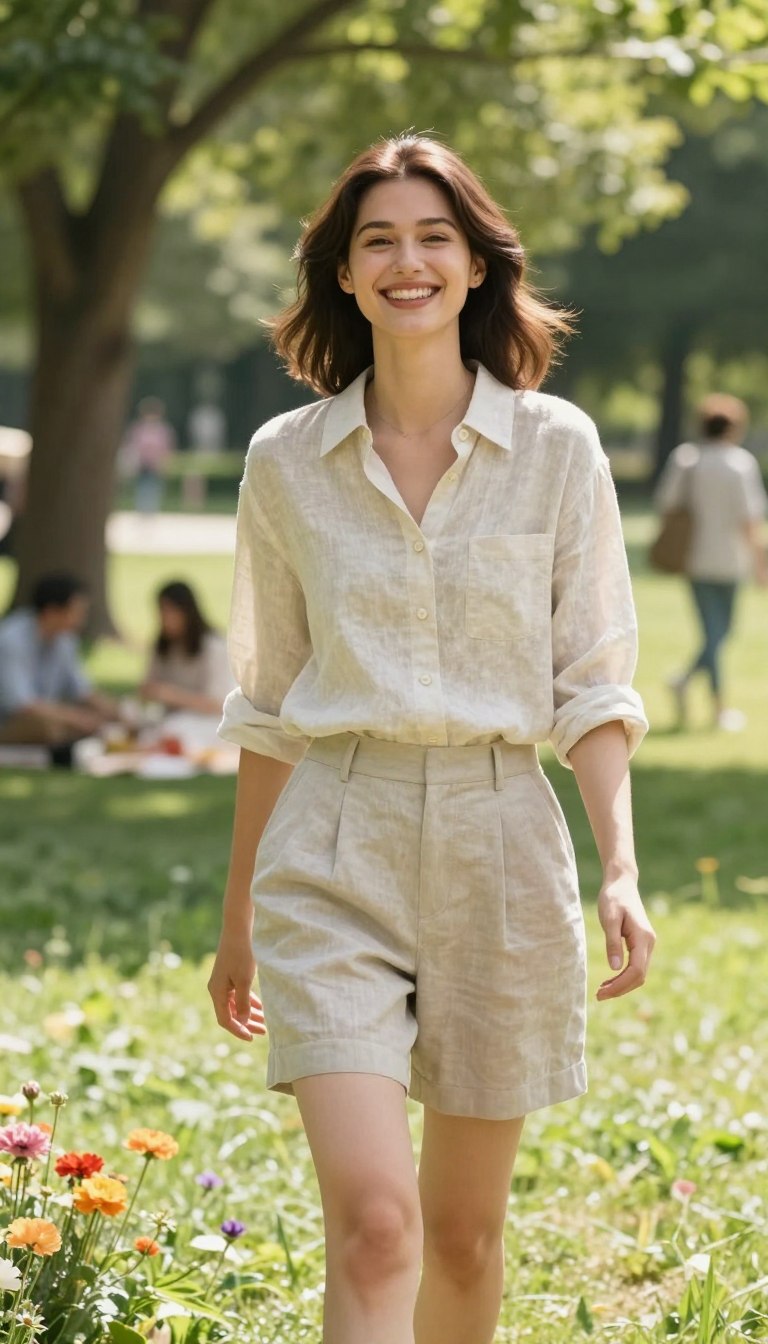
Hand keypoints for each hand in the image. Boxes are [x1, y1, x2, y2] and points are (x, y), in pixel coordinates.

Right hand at [207, 928, 265, 1040]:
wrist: (238, 930)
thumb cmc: (241, 954)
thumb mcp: (244, 980)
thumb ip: (244, 1003)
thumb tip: (244, 1022)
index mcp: (216, 992)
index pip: (225, 1019)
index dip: (238, 1030)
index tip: (252, 1038)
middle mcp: (217, 990)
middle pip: (231, 1014)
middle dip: (247, 1024)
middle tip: (263, 1032)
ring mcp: (223, 983)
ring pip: (236, 1005)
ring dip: (249, 1014)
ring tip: (265, 1023)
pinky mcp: (230, 977)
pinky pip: (238, 996)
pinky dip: (249, 1002)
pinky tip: (261, 1008)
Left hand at [596, 875, 655, 1000]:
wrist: (622, 883)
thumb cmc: (613, 898)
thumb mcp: (609, 918)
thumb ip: (612, 942)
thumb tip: (615, 968)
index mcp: (643, 937)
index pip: (636, 970)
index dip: (621, 985)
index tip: (602, 993)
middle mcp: (649, 943)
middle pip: (639, 976)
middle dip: (620, 989)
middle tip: (598, 996)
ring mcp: (647, 944)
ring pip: (639, 973)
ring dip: (622, 985)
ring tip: (601, 991)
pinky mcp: (641, 944)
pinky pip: (636, 966)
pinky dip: (624, 977)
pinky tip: (609, 980)